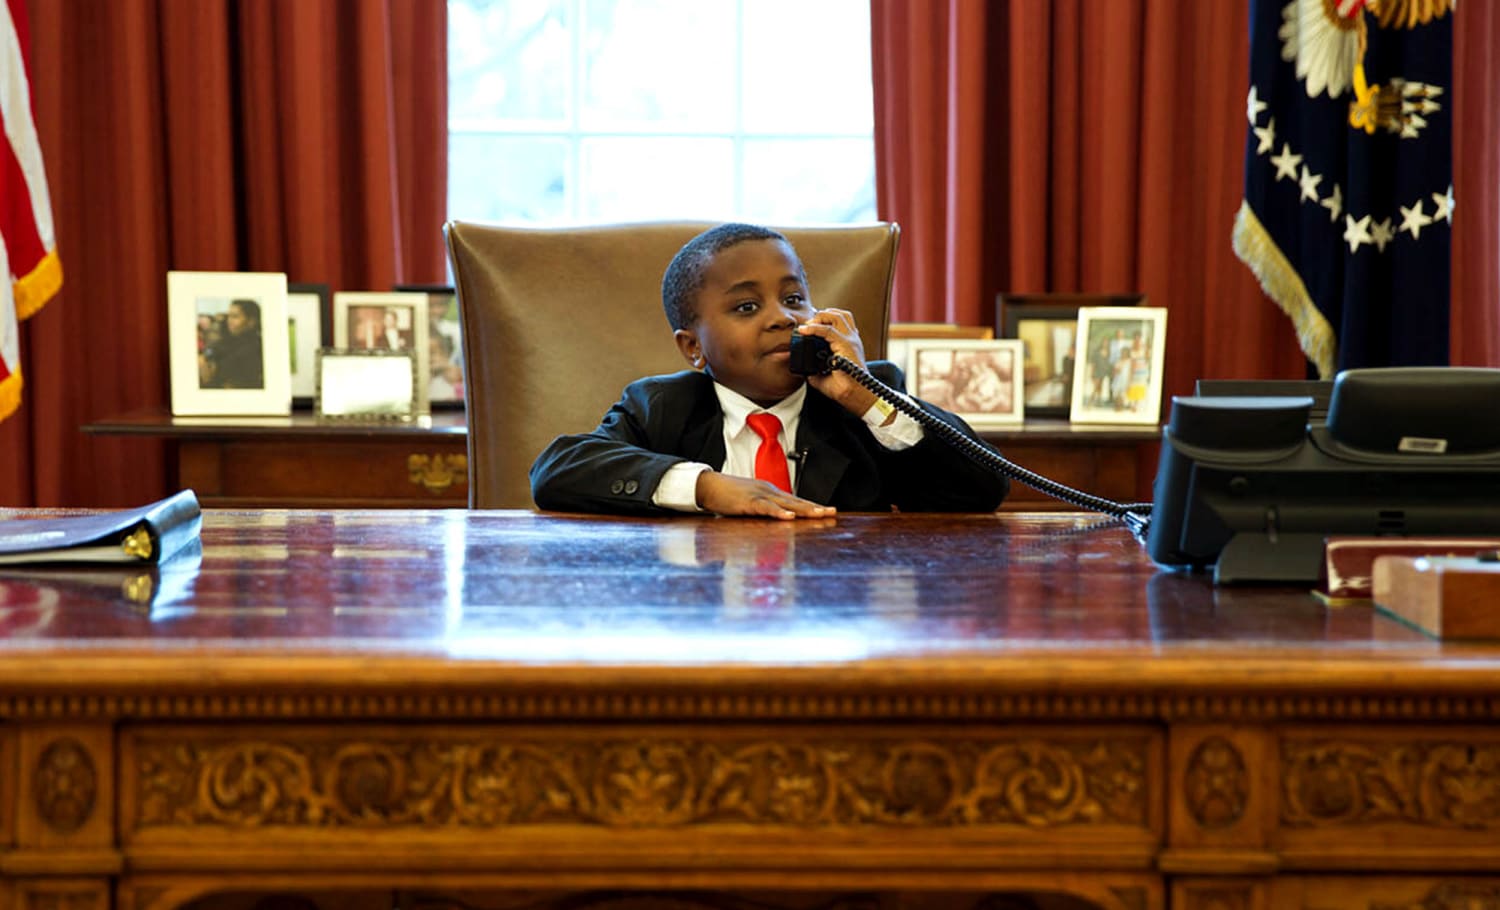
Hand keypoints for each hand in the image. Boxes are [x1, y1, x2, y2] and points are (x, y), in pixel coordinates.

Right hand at [696, 472, 836, 520]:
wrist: (707, 485)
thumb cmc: (727, 495)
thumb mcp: (750, 502)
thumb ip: (764, 509)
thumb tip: (776, 518)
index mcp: (770, 492)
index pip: (796, 500)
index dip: (812, 505)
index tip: (828, 510)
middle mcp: (769, 491)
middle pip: (796, 501)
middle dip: (815, 507)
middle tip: (833, 512)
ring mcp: (759, 495)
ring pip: (785, 504)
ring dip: (803, 510)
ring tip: (819, 514)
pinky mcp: (747, 502)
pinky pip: (765, 508)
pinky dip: (778, 513)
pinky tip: (789, 518)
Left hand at [796, 308, 877, 415]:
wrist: (855, 395)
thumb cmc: (843, 387)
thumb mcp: (825, 374)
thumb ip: (814, 367)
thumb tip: (802, 367)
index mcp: (850, 343)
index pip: (840, 321)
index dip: (824, 318)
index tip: (809, 325)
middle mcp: (852, 338)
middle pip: (839, 314)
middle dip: (821, 315)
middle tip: (808, 325)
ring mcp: (851, 340)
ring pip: (836, 316)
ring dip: (819, 317)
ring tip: (807, 326)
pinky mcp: (846, 345)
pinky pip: (828, 330)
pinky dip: (814, 328)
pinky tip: (803, 330)